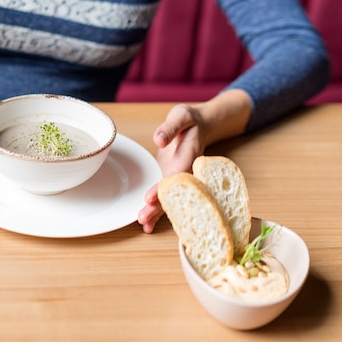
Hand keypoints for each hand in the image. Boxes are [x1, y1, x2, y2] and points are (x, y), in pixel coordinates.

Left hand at [137, 89, 251, 232]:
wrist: (198, 123)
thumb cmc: (189, 120)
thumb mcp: (182, 116)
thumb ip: (170, 128)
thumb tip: (159, 140)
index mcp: (190, 157)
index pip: (176, 177)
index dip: (163, 188)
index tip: (149, 198)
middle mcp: (186, 171)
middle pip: (174, 194)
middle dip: (158, 208)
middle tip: (143, 218)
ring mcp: (179, 177)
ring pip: (170, 199)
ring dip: (157, 212)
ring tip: (143, 224)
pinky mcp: (172, 178)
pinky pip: (166, 196)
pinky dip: (157, 208)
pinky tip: (146, 223)